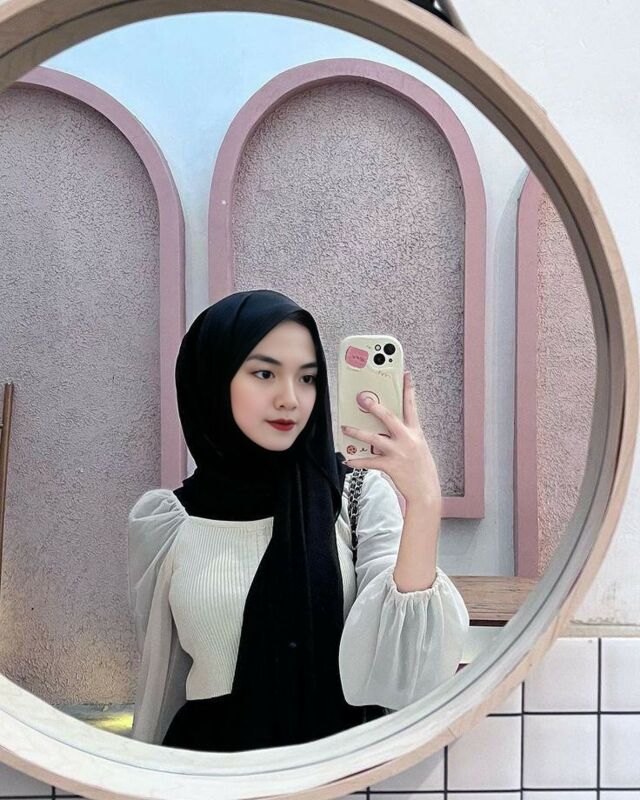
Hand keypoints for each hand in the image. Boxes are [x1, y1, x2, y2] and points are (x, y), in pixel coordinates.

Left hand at [341, 371, 440, 505]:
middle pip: (389, 418)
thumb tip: (385, 427)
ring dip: (357, 432)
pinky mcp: (391, 466)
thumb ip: (405, 434)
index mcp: (415, 432)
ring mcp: (399, 452)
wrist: (426, 491)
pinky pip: (369, 461)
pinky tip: (347, 459)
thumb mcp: (418, 446)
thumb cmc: (421, 468)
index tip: (404, 374)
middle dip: (375, 407)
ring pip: (374, 439)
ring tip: (345, 427)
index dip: (408, 389)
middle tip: (363, 398)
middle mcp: (407, 439)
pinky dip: (357, 461)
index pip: (412, 406)